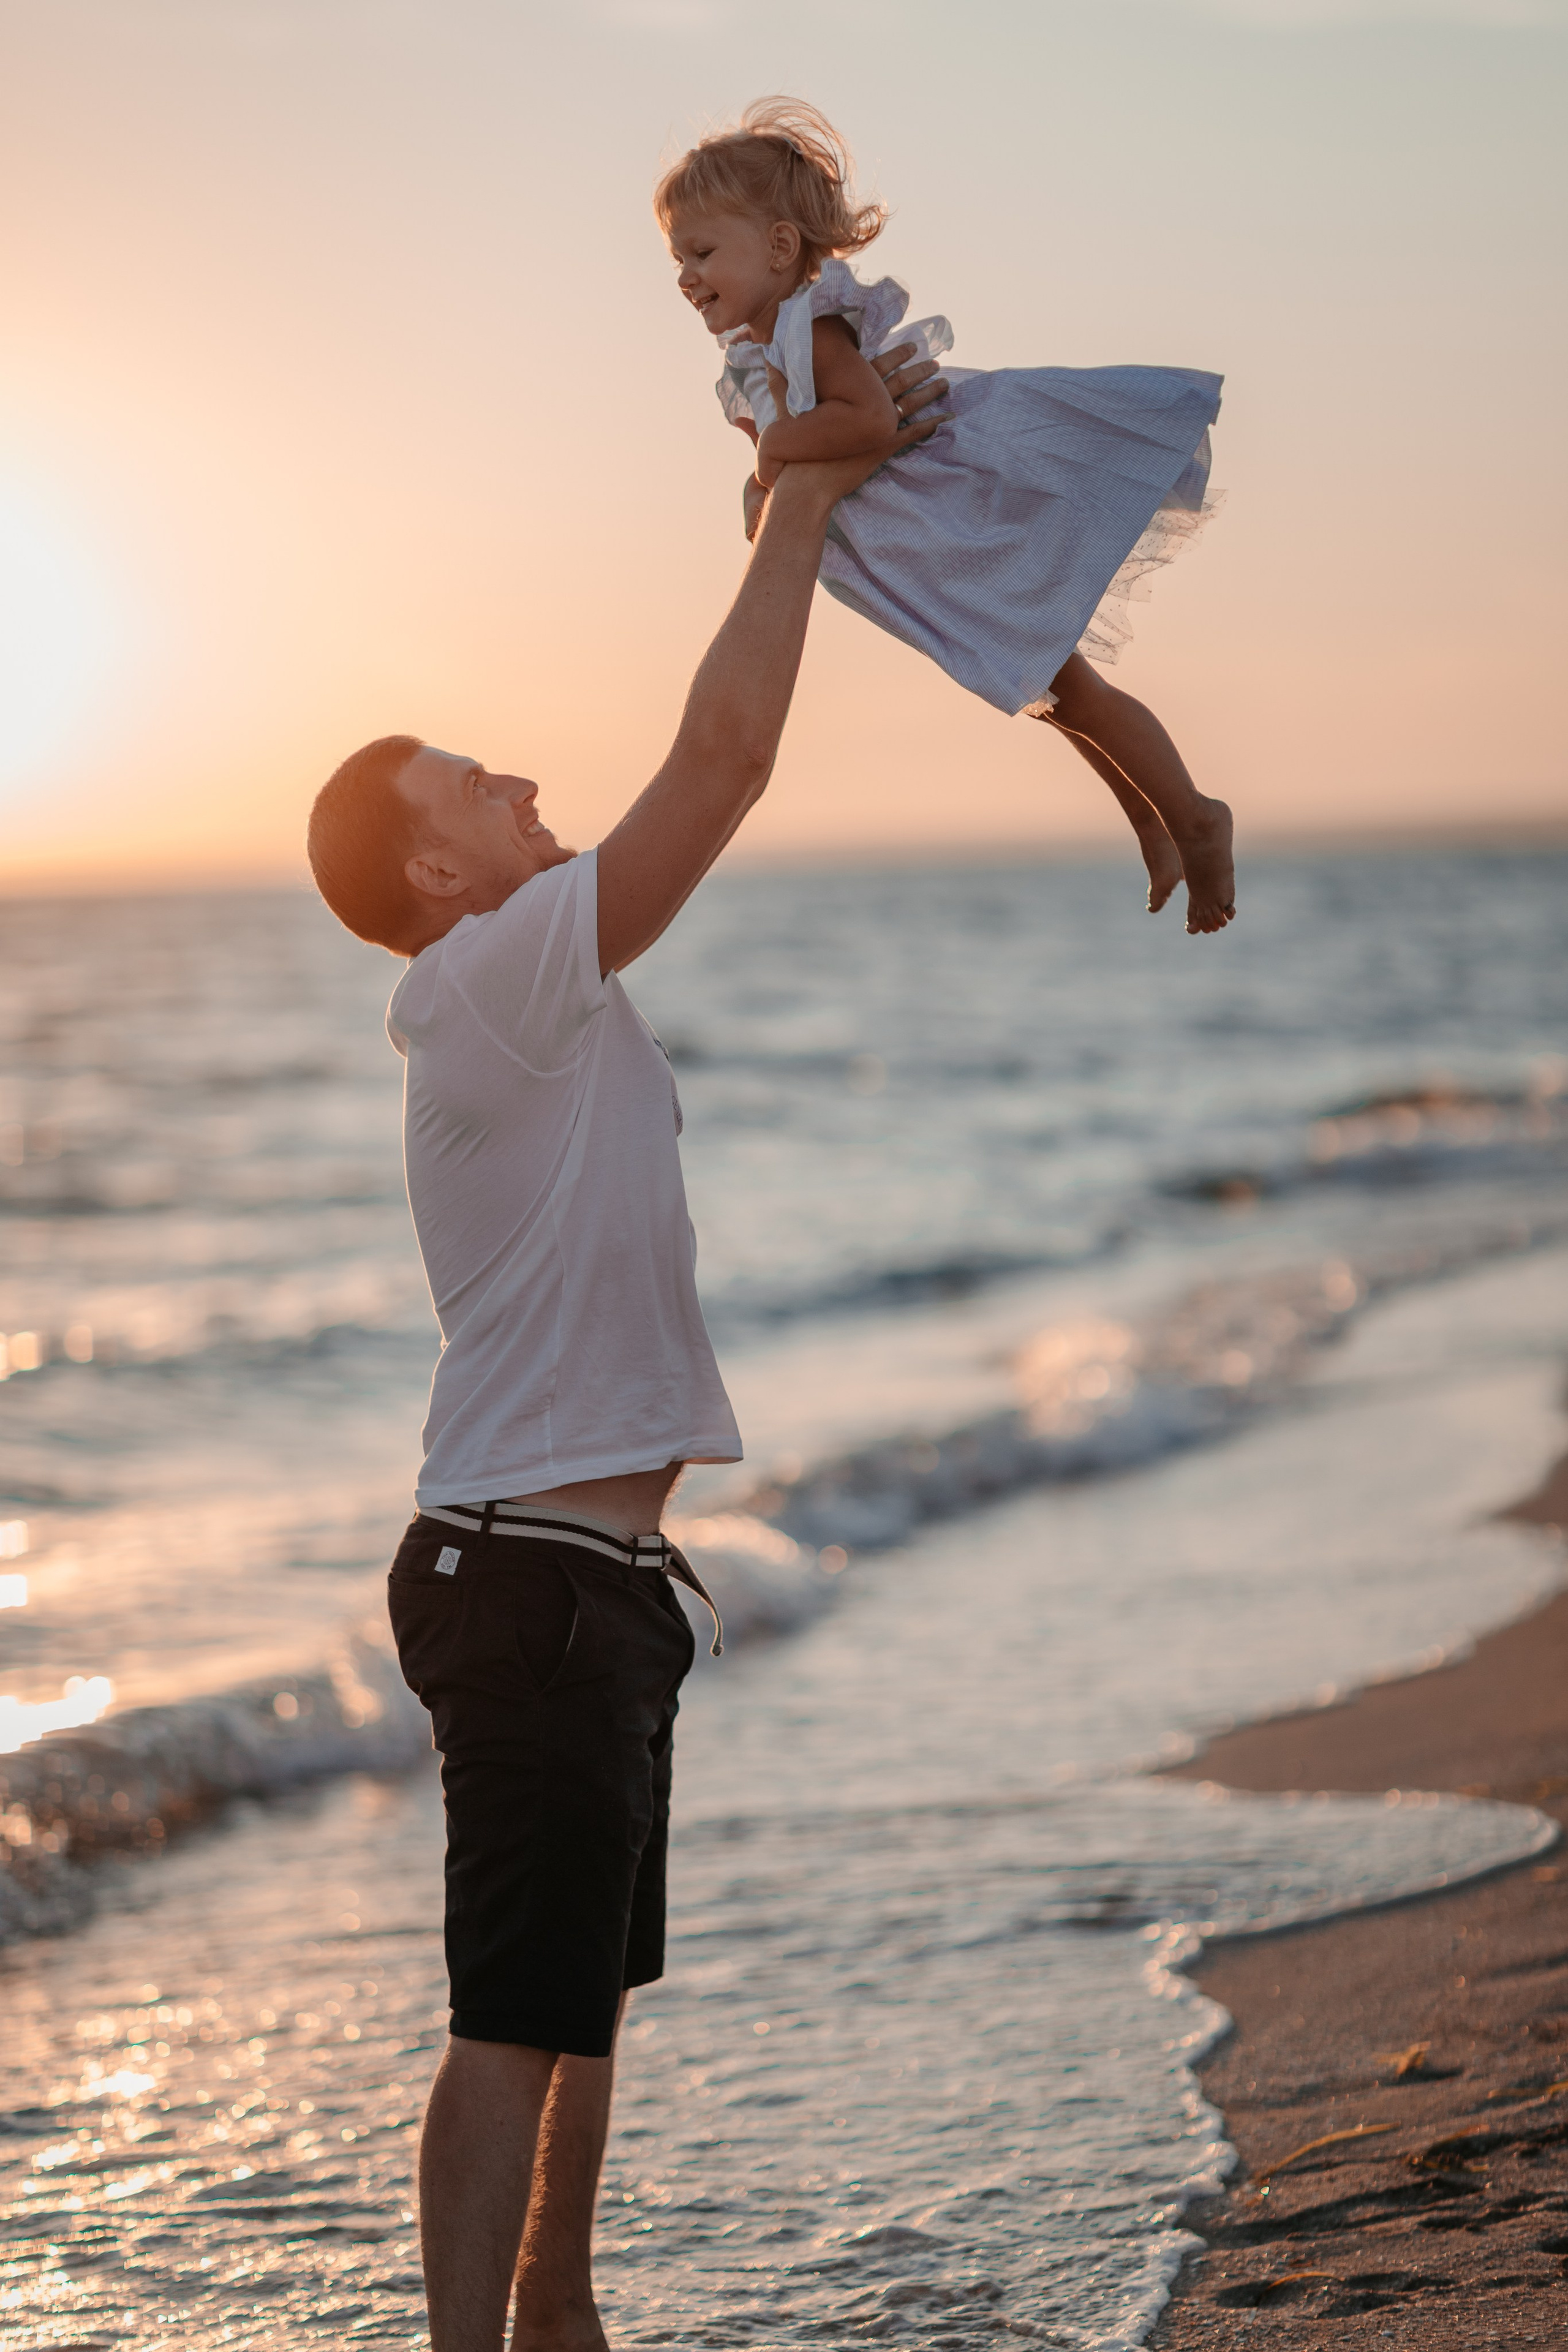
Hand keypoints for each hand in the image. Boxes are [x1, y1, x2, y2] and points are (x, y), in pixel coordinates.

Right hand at [742, 341, 949, 535]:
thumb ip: (781, 387)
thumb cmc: (793, 451)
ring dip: (929, 392)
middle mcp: (865, 405)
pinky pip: (913, 433)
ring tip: (945, 382)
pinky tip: (945, 418)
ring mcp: (877, 427)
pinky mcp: (883, 448)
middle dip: (919, 370)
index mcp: (846, 393)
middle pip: (899, 380)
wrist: (805, 483)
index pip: (877, 366)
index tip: (911, 346)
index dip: (896, 354)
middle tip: (935, 361)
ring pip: (910, 403)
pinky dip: (931, 425)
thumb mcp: (784, 413)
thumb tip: (769, 365)